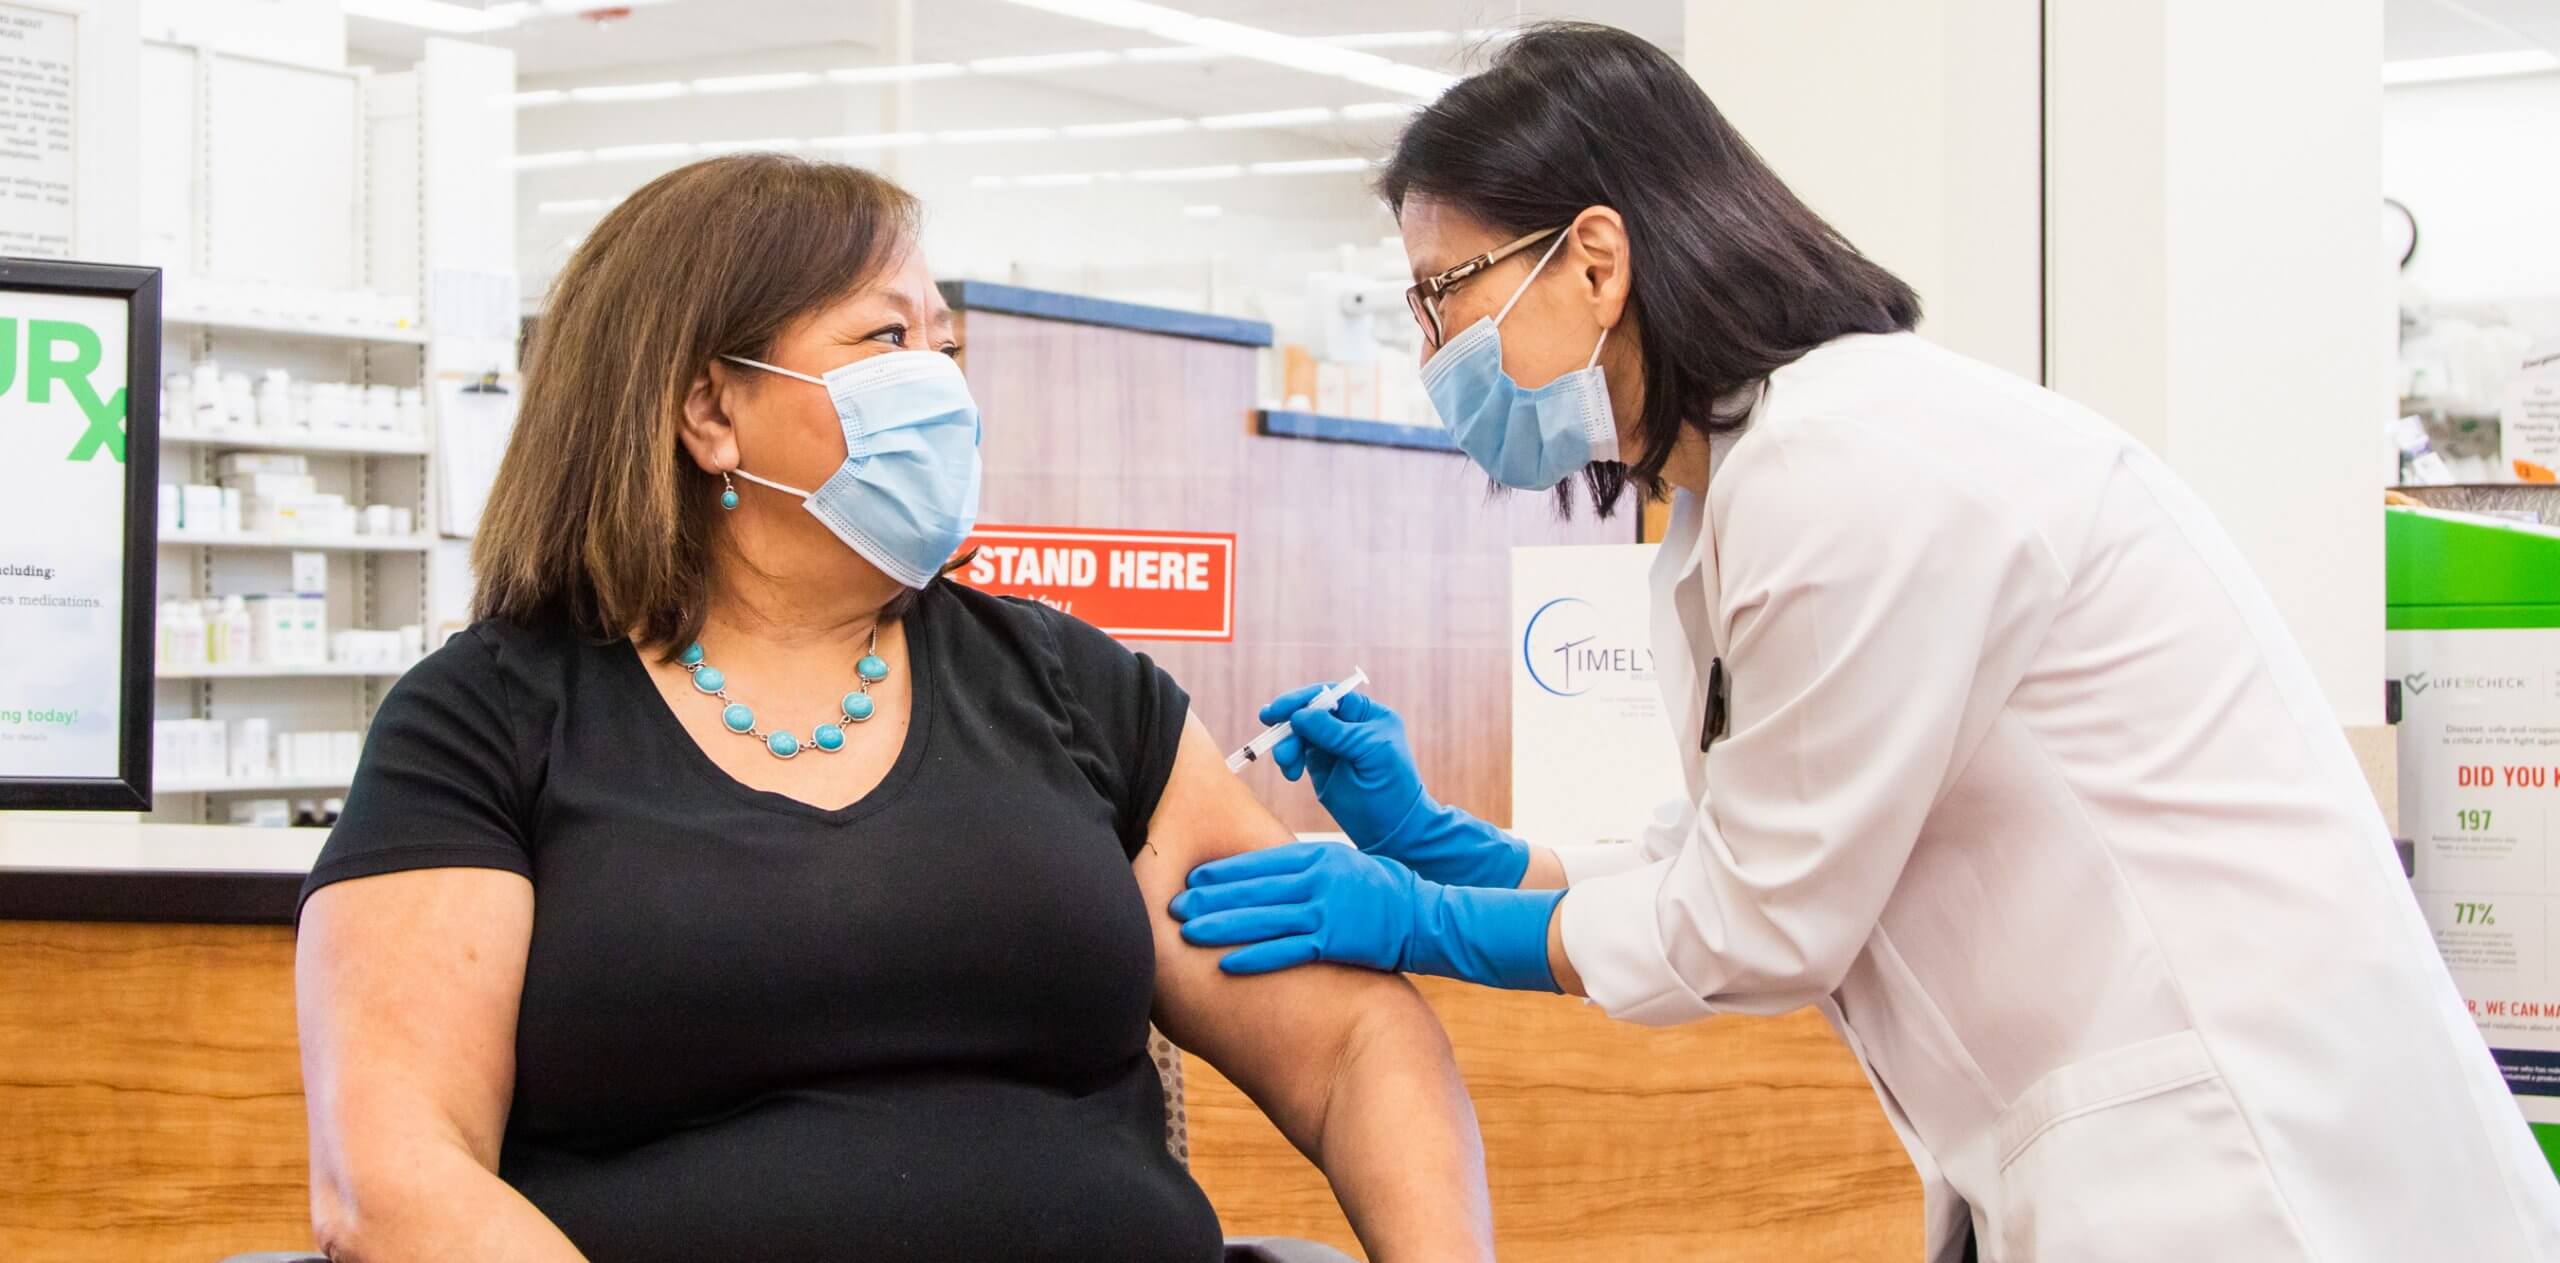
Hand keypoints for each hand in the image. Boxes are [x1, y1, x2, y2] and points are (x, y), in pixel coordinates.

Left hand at [1171, 842, 1562, 991]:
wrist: (1431, 918)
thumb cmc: (1390, 894)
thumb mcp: (1348, 868)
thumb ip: (1312, 871)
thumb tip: (1277, 876)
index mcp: (1319, 858)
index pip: (1259, 863)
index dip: (1222, 873)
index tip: (1192, 879)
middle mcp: (1317, 880)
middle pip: (1252, 888)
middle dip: (1209, 898)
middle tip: (1174, 906)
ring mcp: (1325, 911)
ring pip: (1261, 918)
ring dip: (1222, 926)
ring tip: (1188, 933)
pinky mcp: (1335, 941)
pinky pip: (1286, 950)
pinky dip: (1255, 957)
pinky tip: (1227, 964)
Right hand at [1259, 687, 1529, 888]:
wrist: (1394, 832)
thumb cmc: (1391, 789)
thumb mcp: (1368, 753)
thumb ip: (1335, 732)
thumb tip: (1299, 715)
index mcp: (1367, 715)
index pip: (1329, 695)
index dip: (1302, 700)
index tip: (1278, 711)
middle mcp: (1348, 726)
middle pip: (1309, 712)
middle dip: (1289, 725)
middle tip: (1272, 737)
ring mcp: (1333, 746)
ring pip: (1298, 733)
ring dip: (1287, 745)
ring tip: (1288, 767)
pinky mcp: (1320, 766)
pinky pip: (1297, 753)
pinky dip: (1288, 759)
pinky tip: (1291, 774)